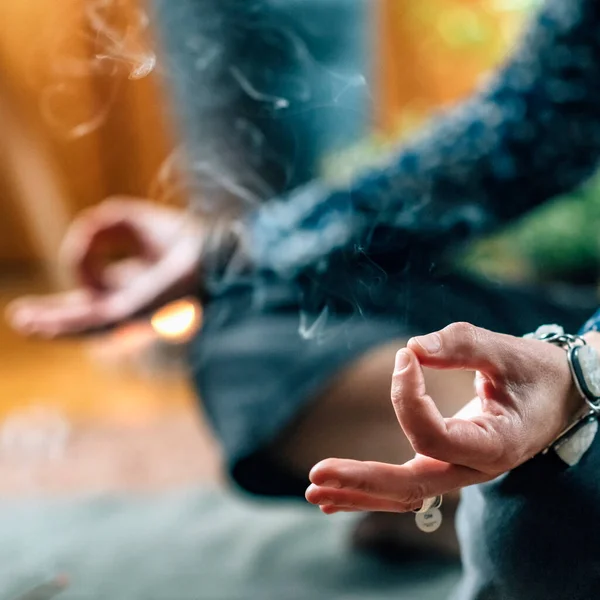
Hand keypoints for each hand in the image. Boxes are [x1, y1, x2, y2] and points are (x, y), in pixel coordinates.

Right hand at [6, 198, 203, 336]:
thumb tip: (75, 248)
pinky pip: (89, 324)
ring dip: (50, 324)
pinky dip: (61, 325)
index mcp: (136, 285)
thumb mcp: (127, 221)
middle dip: (52, 316)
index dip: (71, 289)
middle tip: (19, 316)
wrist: (212, 254)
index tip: (55, 282)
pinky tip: (35, 326)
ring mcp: (130, 316)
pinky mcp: (130, 319)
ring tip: (19, 321)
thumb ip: (94, 229)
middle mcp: (132, 305)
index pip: (95, 294)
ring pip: (82, 325)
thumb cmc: (180, 236)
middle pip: (84, 315)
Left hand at [306, 322, 591, 513]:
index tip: (406, 357)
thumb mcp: (507, 351)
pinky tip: (335, 499)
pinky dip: (369, 491)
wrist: (558, 397)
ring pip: (404, 494)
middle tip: (316, 474)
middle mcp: (475, 468)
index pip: (434, 436)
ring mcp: (459, 471)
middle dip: (362, 480)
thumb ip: (461, 345)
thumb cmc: (535, 373)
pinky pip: (405, 485)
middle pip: (412, 486)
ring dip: (358, 493)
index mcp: (495, 444)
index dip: (408, 397)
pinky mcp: (446, 464)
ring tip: (315, 493)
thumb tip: (413, 348)